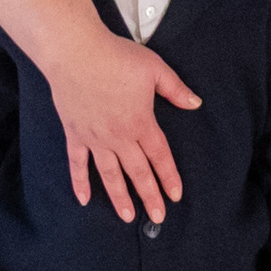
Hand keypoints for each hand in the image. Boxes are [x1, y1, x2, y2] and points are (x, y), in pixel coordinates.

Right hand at [52, 19, 199, 222]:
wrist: (76, 53)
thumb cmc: (116, 57)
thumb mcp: (155, 69)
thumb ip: (175, 89)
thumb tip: (195, 103)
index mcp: (141, 122)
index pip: (159, 156)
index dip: (169, 177)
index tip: (175, 195)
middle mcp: (119, 136)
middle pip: (137, 172)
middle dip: (149, 196)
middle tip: (157, 218)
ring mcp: (95, 138)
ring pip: (110, 174)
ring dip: (119, 197)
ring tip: (127, 216)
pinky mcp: (75, 134)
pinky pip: (78, 163)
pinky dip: (80, 182)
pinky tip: (84, 199)